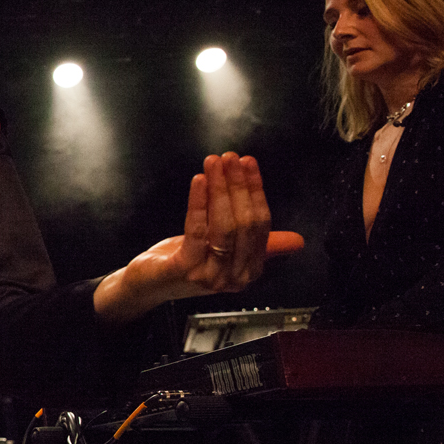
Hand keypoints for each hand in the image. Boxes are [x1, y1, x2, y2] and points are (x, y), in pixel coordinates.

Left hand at [94, 153, 303, 321]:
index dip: (256, 191)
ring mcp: (210, 275)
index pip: (261, 225)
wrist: (146, 285)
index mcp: (250, 270)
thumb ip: (257, 243)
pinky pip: (197, 230)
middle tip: (231, 158)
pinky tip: (199, 181)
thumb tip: (297, 241)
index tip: (249, 164)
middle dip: (238, 185)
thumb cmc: (183, 263)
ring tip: (215, 163)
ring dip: (220, 189)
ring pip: (223, 225)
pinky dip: (199, 202)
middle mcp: (234, 276)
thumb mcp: (224, 251)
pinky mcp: (186, 269)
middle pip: (244, 223)